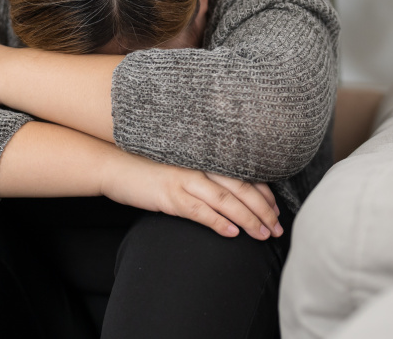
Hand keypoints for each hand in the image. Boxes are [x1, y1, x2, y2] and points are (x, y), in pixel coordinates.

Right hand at [100, 160, 282, 239]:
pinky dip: (218, 222)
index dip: (264, 193)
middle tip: (277, 228)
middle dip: (263, 209)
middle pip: (241, 187)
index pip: (243, 174)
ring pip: (226, 200)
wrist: (114, 166)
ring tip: (263, 235)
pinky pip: (200, 210)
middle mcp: (199, 165)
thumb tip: (229, 193)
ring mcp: (184, 179)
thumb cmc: (148, 168)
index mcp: (204, 157)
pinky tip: (232, 233)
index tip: (277, 210)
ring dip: (248, 219)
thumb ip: (204, 174)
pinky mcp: (169, 195)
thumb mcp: (181, 166)